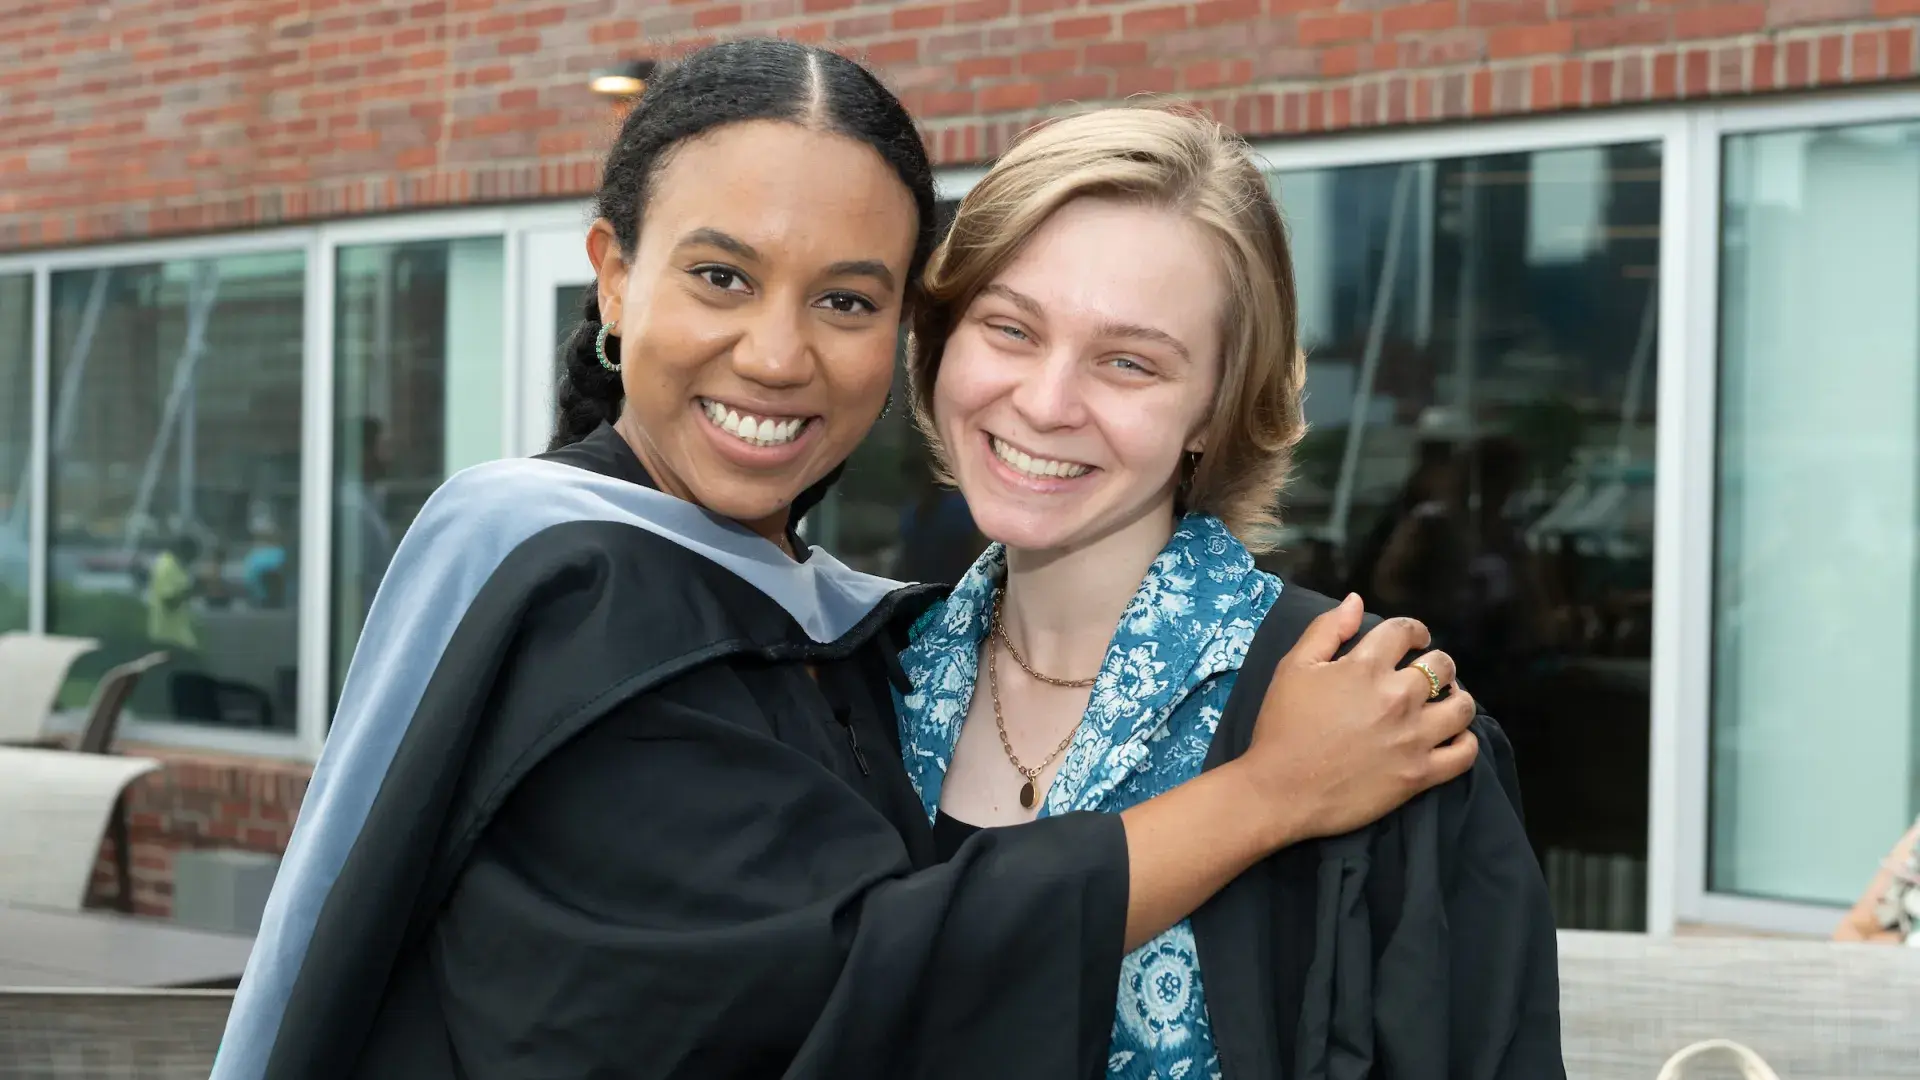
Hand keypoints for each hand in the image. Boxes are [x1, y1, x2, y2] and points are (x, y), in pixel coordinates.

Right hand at [1231, 593, 1478, 849]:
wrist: (1280, 790)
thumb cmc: (1282, 727)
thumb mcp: (1293, 668)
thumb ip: (1326, 630)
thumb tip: (1356, 601)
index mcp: (1365, 667)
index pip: (1406, 632)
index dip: (1414, 631)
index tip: (1415, 640)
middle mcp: (1397, 697)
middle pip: (1443, 665)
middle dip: (1436, 663)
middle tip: (1426, 675)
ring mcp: (1413, 737)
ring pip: (1462, 706)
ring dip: (1456, 698)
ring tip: (1443, 703)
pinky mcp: (1420, 774)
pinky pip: (1465, 752)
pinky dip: (1464, 741)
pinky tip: (1450, 737)